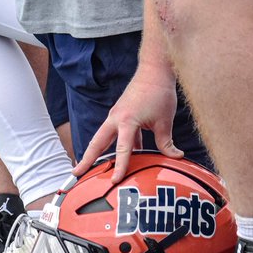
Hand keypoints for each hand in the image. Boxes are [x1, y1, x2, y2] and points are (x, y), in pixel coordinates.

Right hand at [74, 67, 181, 183]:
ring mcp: (116, 116)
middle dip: (86, 159)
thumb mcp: (165, 121)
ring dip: (95, 153)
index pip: (122, 149)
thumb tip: (176, 157)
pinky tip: (121, 158)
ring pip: (101, 138)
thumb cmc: (159, 92)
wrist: (154, 70)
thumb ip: (166, 142)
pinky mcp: (120, 115)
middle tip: (76, 174)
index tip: (114, 181)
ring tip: (87, 168)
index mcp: (126, 121)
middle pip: (96, 143)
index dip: (119, 167)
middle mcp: (116, 119)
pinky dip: (114, 146)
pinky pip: (114, 134)